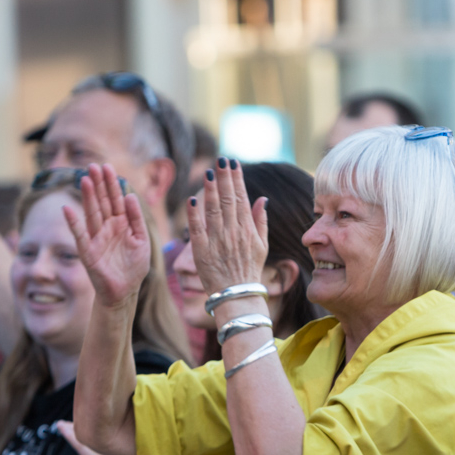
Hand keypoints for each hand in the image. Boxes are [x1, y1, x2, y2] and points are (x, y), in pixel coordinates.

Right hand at [65, 164, 151, 306]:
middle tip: (93, 165)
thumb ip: (137, 219)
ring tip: (84, 179)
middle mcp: (108, 227)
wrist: (125, 292)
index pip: (116, 199)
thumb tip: (131, 196)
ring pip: (92, 213)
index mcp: (122, 223)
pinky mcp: (88, 251)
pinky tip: (67, 208)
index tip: (107, 167)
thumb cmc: (134, 267)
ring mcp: (97, 238)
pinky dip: (73, 222)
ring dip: (87, 196)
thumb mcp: (142, 240)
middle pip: (102, 201)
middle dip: (98, 184)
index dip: (111, 183)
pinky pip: (79, 234)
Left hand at [187, 159, 267, 305]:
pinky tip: (192, 200)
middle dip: (224, 177)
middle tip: (221, 159)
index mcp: (248, 230)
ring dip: (210, 190)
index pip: (241, 198)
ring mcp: (217, 242)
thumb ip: (261, 221)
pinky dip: (194, 215)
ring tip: (209, 172)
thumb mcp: (262, 246)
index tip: (233, 163)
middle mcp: (233, 233)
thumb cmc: (249, 269)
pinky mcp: (202, 252)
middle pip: (228, 199)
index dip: (236, 179)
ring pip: (213, 210)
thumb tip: (263, 198)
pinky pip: (197, 230)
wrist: (238, 295)